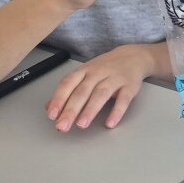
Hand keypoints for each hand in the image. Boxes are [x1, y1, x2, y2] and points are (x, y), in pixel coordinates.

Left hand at [46, 44, 160, 130]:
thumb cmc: (106, 68)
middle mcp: (98, 73)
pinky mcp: (130, 86)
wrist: (134, 57)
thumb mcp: (85, 74)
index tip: (52, 115)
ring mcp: (115, 78)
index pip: (68, 84)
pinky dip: (116, 112)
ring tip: (81, 125)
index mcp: (84, 70)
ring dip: (90, 110)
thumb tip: (49, 108)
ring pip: (101, 94)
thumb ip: (68, 90)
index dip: (59, 99)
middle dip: (71, 110)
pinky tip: (110, 123)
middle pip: (82, 91)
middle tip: (63, 126)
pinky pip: (123, 100)